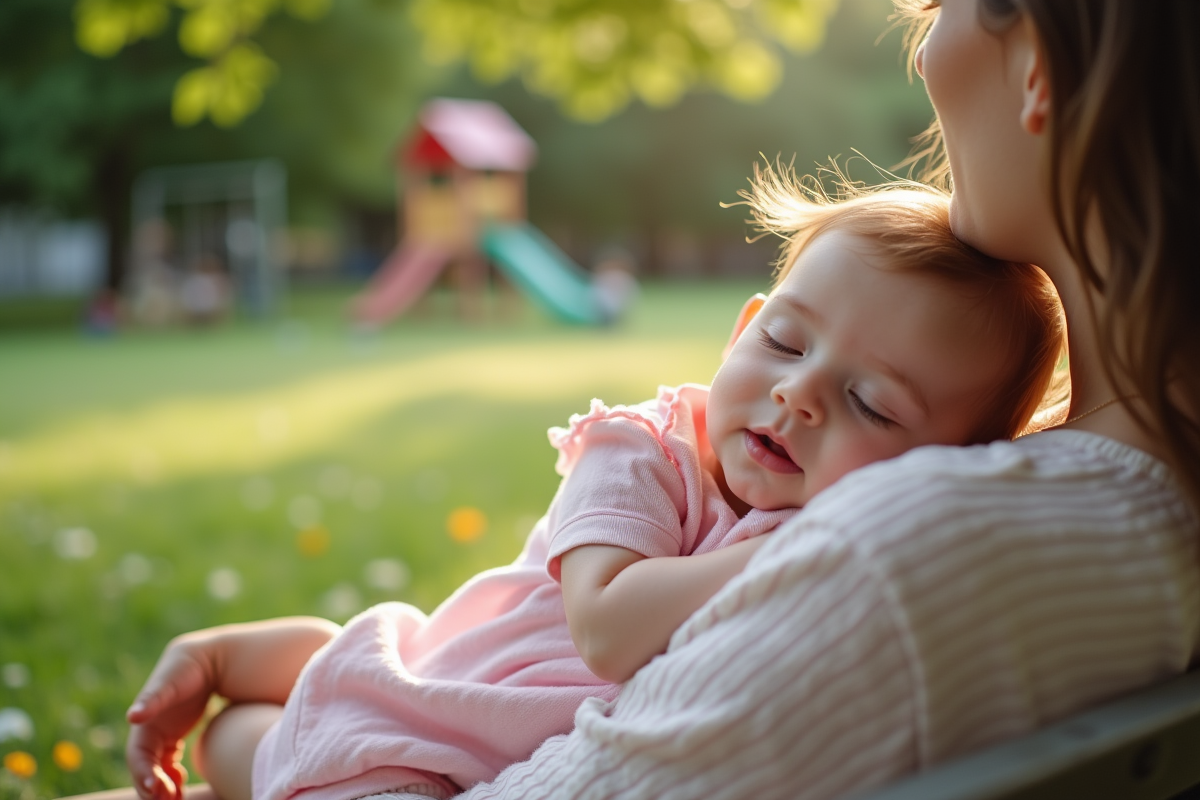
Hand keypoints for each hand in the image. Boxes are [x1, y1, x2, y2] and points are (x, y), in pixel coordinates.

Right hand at [126, 632, 220, 799]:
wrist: (204, 659)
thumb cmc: (185, 668)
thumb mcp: (170, 681)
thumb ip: (153, 698)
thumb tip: (133, 716)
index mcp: (144, 724)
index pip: (137, 758)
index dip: (143, 775)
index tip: (155, 790)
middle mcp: (148, 733)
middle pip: (145, 769)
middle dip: (152, 787)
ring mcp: (160, 736)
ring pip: (155, 771)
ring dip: (161, 788)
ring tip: (176, 799)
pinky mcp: (173, 738)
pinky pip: (167, 765)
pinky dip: (171, 779)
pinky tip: (180, 787)